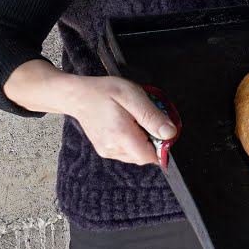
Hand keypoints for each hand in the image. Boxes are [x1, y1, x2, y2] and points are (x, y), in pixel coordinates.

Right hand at [4, 60, 173, 165]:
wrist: (78, 96)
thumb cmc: (104, 92)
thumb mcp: (132, 95)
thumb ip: (151, 116)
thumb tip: (170, 134)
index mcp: (120, 135)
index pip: (150, 157)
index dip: (161, 145)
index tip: (159, 127)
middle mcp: (112, 149)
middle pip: (144, 156)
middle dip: (151, 141)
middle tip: (143, 118)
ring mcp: (107, 152)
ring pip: (136, 155)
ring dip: (142, 141)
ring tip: (133, 120)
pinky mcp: (105, 151)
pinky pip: (127, 152)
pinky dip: (132, 141)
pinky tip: (126, 125)